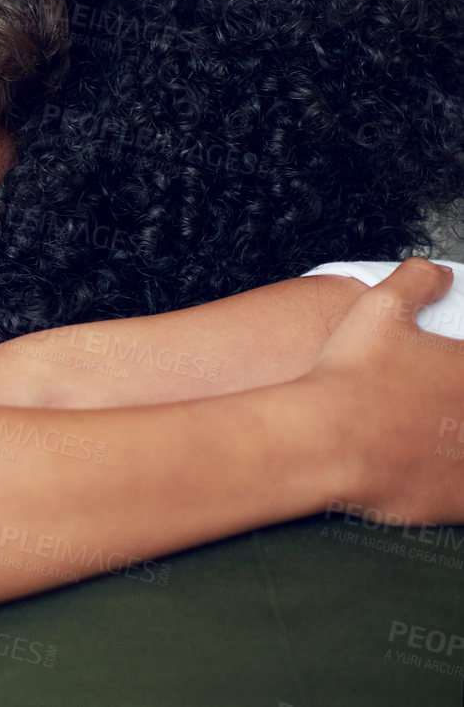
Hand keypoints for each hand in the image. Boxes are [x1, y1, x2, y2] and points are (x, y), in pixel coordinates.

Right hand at [301, 258, 463, 525]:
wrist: (325, 440)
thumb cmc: (349, 377)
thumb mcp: (378, 310)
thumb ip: (416, 282)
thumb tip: (437, 272)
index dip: (459, 370)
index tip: (449, 377)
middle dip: (457, 408)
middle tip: (432, 405)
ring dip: (457, 445)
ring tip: (432, 439)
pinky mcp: (457, 502)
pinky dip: (451, 486)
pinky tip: (429, 473)